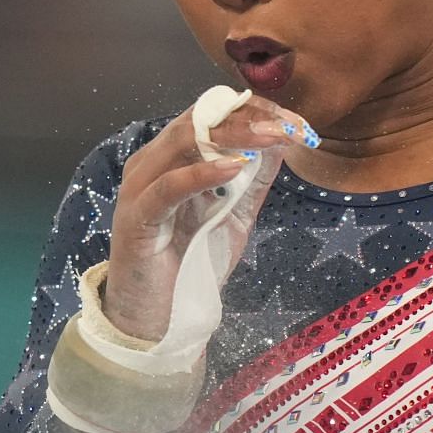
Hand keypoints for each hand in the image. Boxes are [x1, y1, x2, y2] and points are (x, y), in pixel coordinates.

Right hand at [105, 94, 304, 340]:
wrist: (158, 321)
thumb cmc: (192, 265)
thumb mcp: (235, 216)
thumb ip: (254, 180)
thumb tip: (281, 141)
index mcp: (173, 158)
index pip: (211, 114)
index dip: (254, 111)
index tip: (295, 122)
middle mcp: (153, 162)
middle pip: (199, 119)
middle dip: (249, 118)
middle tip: (289, 126)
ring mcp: (140, 186)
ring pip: (183, 140)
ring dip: (233, 135)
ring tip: (272, 138)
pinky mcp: (136, 216)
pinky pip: (169, 185)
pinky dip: (203, 173)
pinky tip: (235, 167)